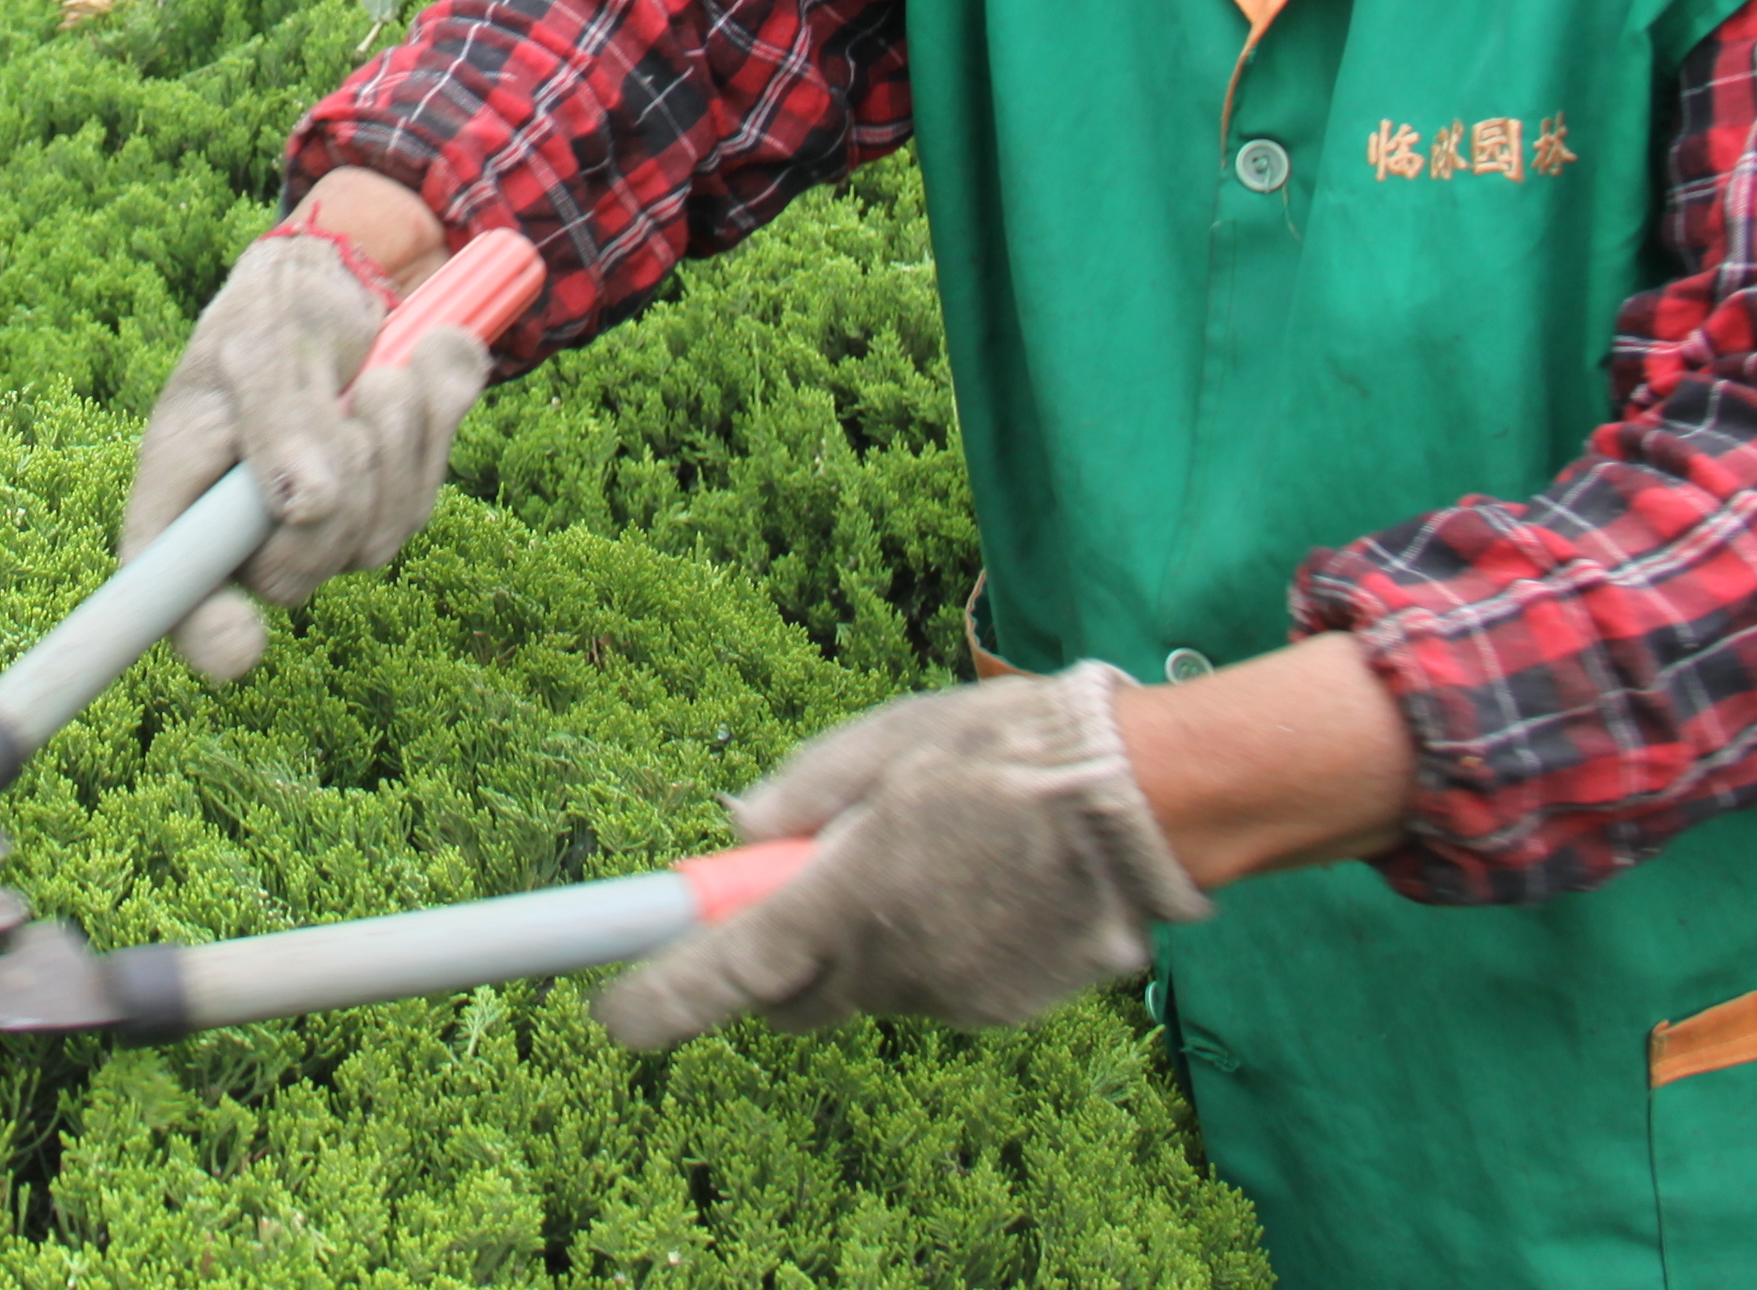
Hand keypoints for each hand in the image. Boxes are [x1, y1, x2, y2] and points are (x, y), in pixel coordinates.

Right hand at [117, 226, 493, 682]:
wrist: (338, 279)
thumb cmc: (270, 310)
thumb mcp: (258, 341)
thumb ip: (277, 418)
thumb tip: (304, 504)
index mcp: (185, 505)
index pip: (175, 604)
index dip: (204, 634)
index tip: (241, 640)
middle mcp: (250, 536)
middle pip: (297, 576)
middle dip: (343, 484)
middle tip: (356, 398)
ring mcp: (326, 531)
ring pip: (378, 536)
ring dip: (397, 438)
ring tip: (383, 370)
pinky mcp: (390, 506)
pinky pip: (427, 494)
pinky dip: (435, 422)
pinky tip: (417, 370)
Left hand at [593, 667, 1209, 1045]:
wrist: (1145, 805)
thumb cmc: (1008, 752)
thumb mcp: (888, 740)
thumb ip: (799, 794)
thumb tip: (736, 830)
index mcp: (845, 896)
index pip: (727, 972)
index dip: (661, 1000)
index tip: (611, 1016)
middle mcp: (889, 965)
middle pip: (790, 994)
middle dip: (771, 958)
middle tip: (796, 885)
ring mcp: (947, 998)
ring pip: (868, 984)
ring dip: (868, 938)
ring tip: (931, 853)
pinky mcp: (998, 1011)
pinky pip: (933, 986)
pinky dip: (933, 948)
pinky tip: (981, 887)